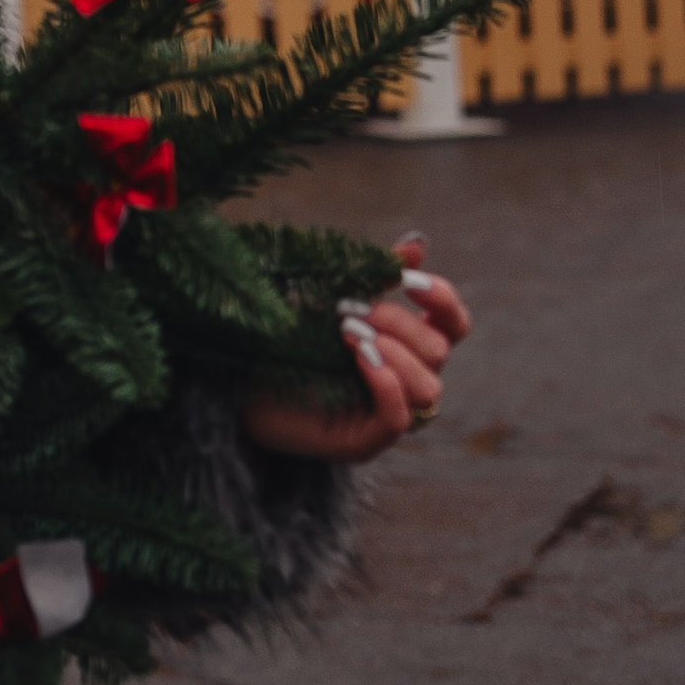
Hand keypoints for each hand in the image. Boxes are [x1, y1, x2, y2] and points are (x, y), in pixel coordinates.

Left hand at [243, 236, 471, 460]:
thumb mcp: (332, 294)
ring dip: (392, 352)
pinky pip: (399, 419)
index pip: (453, 326)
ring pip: (428, 388)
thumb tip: (419, 242)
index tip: (409, 280)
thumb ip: (377, 274)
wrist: (231, 375)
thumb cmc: (283, 333)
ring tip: (348, 333)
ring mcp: (386, 414)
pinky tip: (360, 357)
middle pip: (437, 351)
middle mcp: (404, 381)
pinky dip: (386, 384)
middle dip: (396, 322)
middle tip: (349, 309)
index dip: (443, 301)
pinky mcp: (362, 442)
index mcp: (404, 345)